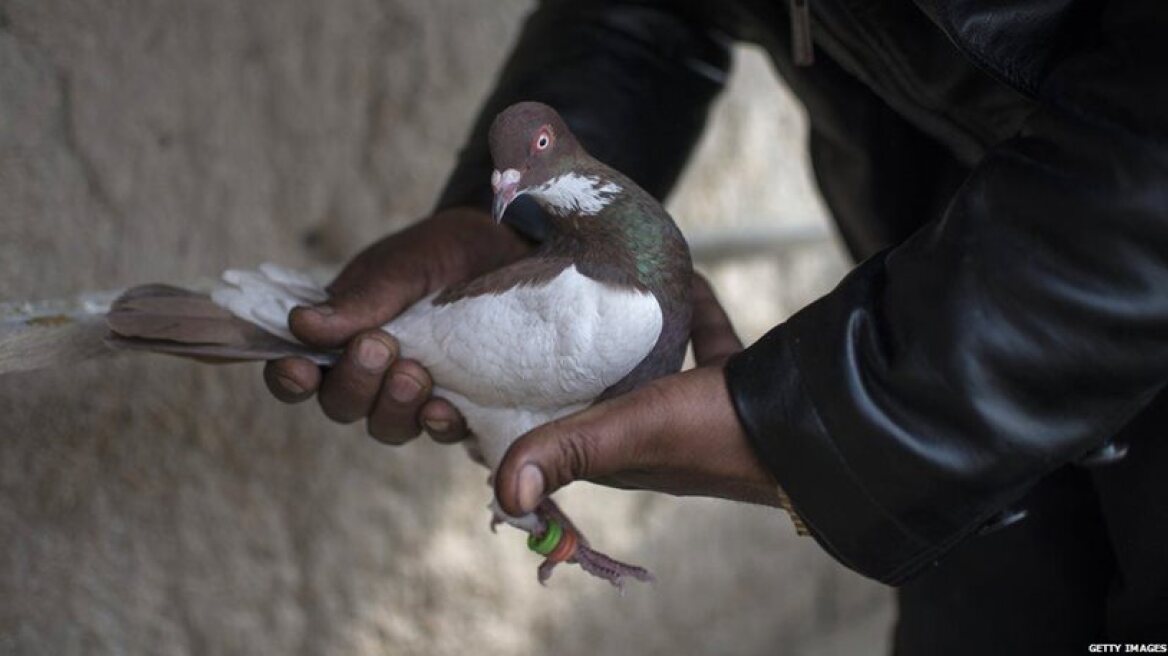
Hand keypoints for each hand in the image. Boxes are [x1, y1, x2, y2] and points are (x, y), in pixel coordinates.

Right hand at [264, 207, 530, 443]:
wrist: (507, 249)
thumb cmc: (441, 254)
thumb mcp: (401, 267)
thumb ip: (359, 300)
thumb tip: (299, 325)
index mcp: (340, 335)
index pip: (298, 371)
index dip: (290, 378)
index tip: (300, 369)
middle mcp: (370, 372)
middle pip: (341, 404)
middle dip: (355, 383)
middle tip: (377, 347)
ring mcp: (412, 393)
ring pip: (386, 425)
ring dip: (394, 407)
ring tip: (415, 375)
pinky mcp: (457, 403)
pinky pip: (439, 432)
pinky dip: (438, 425)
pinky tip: (446, 409)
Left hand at [493, 274, 781, 514]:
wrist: (820, 423)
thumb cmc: (718, 432)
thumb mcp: (631, 431)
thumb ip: (568, 450)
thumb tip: (501, 494)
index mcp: (622, 457)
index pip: (555, 434)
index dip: (522, 407)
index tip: (492, 364)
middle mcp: (654, 439)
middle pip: (597, 394)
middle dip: (569, 362)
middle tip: (540, 309)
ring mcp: (698, 411)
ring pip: (648, 367)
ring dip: (627, 336)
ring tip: (602, 288)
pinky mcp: (736, 382)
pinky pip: (704, 340)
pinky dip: (692, 310)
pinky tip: (683, 273)